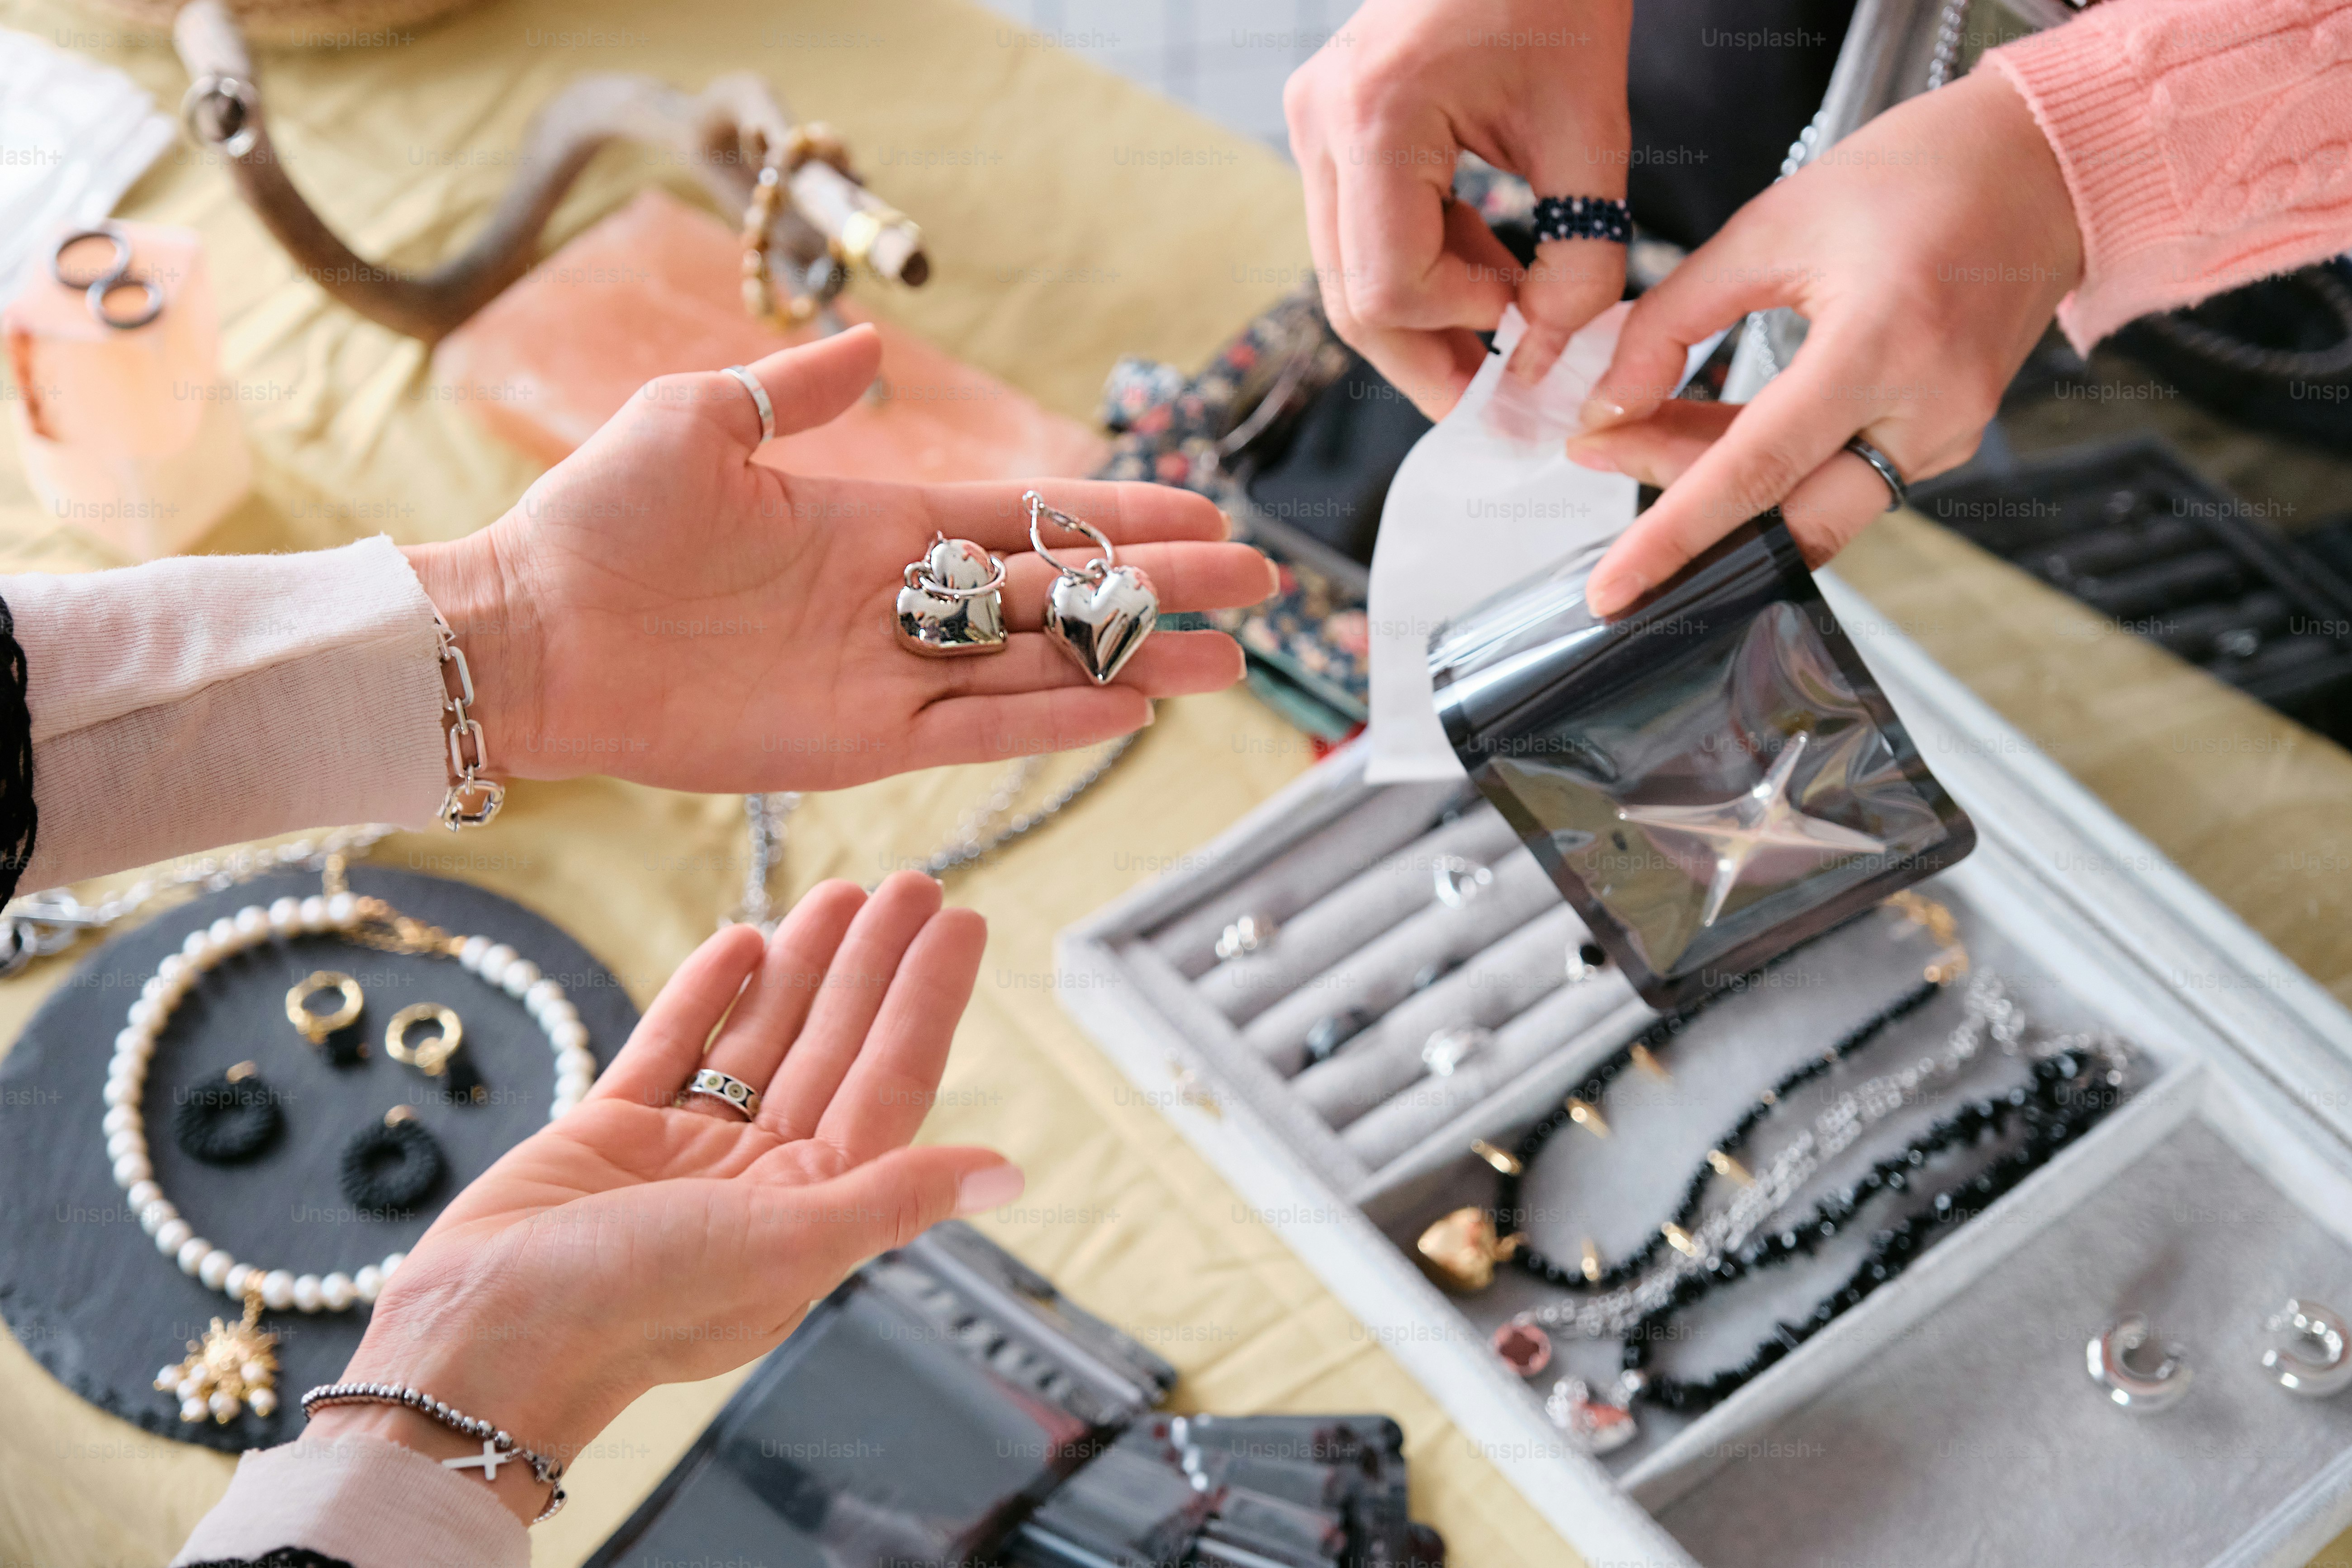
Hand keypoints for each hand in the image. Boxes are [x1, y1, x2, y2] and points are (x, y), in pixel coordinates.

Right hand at [305, 873, 1016, 1524]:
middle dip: (872, 967)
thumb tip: (1010, 1176)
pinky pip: (672, 1049)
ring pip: (759, 1040)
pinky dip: (706, 995)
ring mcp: (683, 1157)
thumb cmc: (637, 1308)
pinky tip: (744, 940)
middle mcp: (757, 1182)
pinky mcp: (608, 1136)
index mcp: (811, 1211)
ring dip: (802, 969)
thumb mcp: (788, 1246)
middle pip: (833, 1049)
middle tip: (912, 883)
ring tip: (842, 892)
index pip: (891, 1084)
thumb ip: (895, 1199)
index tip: (961, 925)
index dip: (927, 1003)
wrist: (482, 1341)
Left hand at [402, 325, 1274, 791]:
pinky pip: (976, 729)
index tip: (1202, 514)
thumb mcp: (700, 417)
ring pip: (1039, 667)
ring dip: (1135, 660)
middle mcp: (898, 604)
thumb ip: (794, 389)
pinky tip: (1127, 705)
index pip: (1029, 519)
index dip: (1118, 518)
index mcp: (875, 523)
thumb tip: (870, 343)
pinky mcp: (856, 742)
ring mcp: (885, 677)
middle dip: (1162, 589)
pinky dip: (1051, 719)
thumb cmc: (597, 518)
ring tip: (1228, 658)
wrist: (527, 629)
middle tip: (1260, 586)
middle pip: (1061, 594)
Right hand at [1284, 0, 1632, 415]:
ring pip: (1348, 275)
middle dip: (1427, 360)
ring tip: (1507, 323)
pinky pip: (1361, 232)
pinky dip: (1422, 265)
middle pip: (1351, 299)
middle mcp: (1321, 125)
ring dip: (1427, 315)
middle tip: (1498, 402)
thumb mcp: (1590, 130)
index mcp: (1375, 119)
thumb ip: (1580, 255)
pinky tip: (1486, 264)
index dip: (1462, 325)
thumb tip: (1553, 353)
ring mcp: (1313, 125)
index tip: (1529, 323)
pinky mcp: (1330, 127)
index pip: (1389, 287)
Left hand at [1566, 69, 2081, 613]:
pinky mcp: (1946, 440)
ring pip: (1807, 507)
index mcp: (1884, 343)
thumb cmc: (1915, 176)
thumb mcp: (1769, 225)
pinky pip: (1838, 480)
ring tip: (1638, 425)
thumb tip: (1606, 405)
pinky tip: (1708, 427)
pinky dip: (1767, 466)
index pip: (1758, 471)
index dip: (1674, 538)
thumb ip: (1673, 322)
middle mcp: (1929, 408)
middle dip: (1683, 513)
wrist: (2044, 166)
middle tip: (1598, 454)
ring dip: (1717, 482)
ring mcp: (1948, 435)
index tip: (1611, 589)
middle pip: (1786, 519)